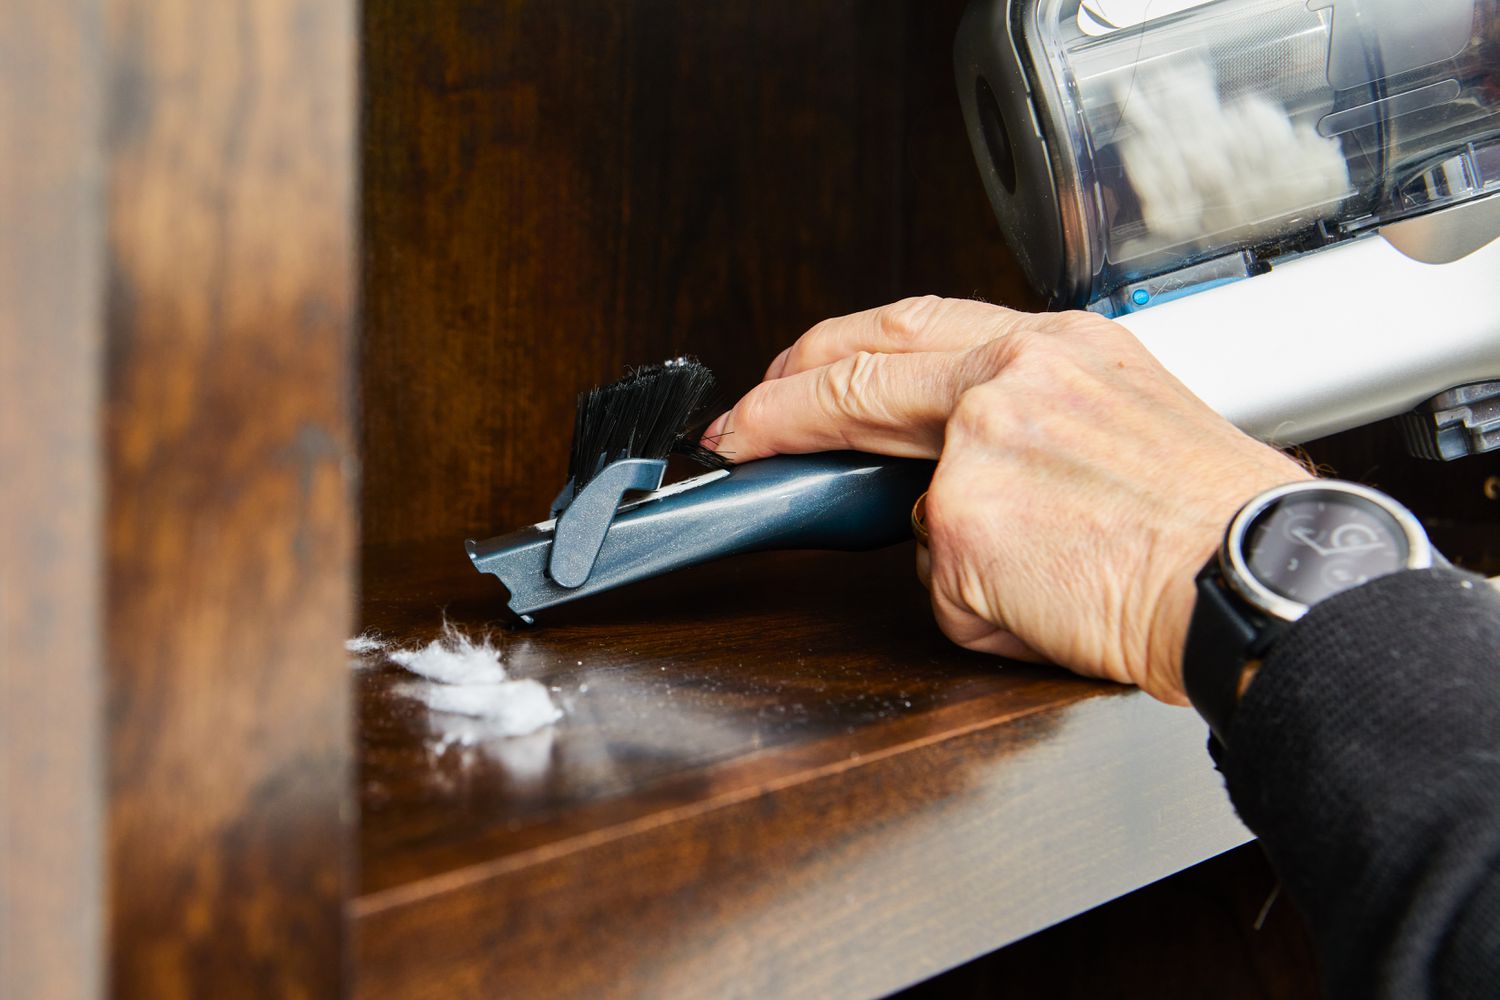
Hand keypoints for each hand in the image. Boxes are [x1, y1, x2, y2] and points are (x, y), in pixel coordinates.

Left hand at [704, 297, 1311, 702]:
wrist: (1257, 573)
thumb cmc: (1212, 516)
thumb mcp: (1126, 413)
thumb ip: (1030, 411)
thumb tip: (958, 453)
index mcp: (1051, 343)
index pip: (908, 325)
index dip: (834, 350)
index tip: (794, 371)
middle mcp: (1007, 377)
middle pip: (856, 375)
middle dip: (784, 404)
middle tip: (746, 429)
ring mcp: (977, 448)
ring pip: (915, 509)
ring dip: (966, 558)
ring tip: (1054, 578)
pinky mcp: (962, 524)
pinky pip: (944, 586)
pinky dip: (988, 612)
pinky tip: (1057, 606)